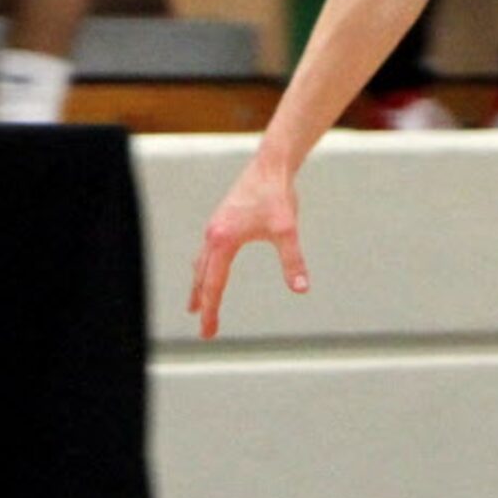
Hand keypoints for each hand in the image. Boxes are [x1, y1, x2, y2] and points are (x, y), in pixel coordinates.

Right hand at [189, 155, 309, 339]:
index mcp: (223, 241)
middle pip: (202, 278)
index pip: (214, 285)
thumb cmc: (278, 196)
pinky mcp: (221, 221)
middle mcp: (212, 236)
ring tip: (195, 306)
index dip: (212, 311)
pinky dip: (204, 268)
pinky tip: (209, 272)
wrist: (270, 164)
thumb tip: (302, 289)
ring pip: (201, 265)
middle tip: (205, 331)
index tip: (209, 333)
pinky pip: (206, 252)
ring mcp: (214, 227)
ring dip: (199, 287)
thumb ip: (293, 261)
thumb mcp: (287, 230)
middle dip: (203, 305)